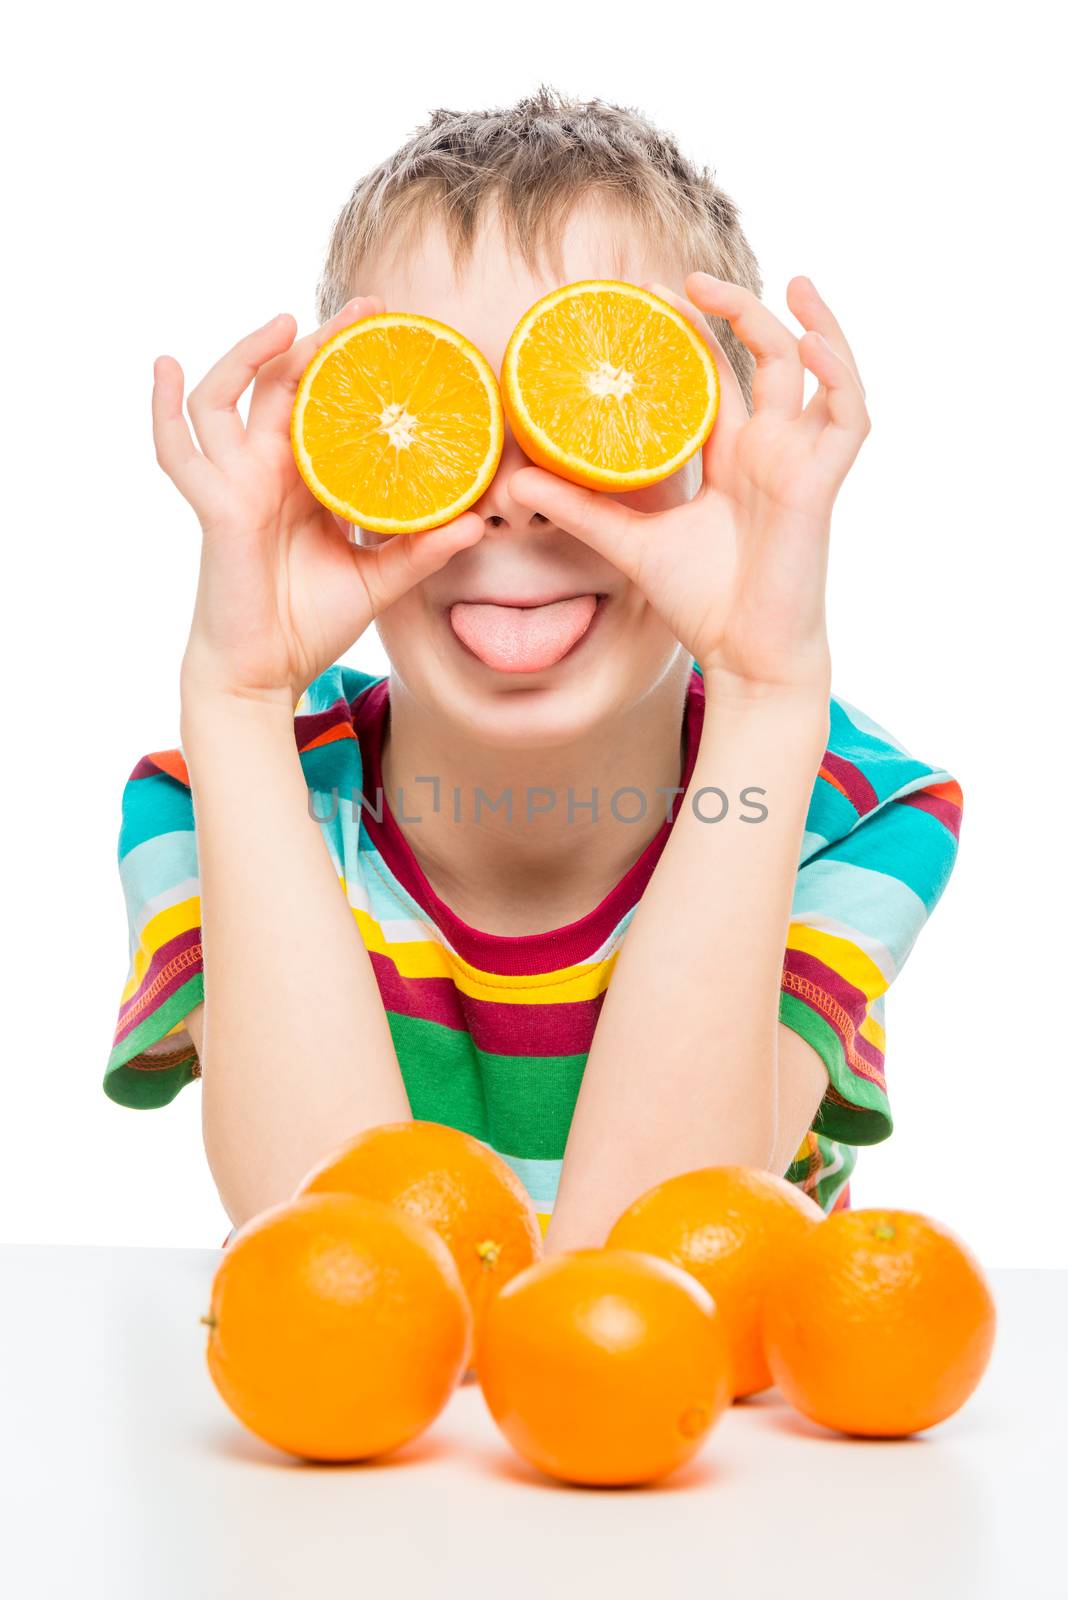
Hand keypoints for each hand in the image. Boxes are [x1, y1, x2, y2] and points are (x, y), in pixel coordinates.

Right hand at [153, 298, 485, 708]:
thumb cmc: (310, 623)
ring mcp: (236, 482)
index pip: (326, 406)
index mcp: (306, 480)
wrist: (266, 674)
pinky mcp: (216, 505)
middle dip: (319, 342)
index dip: (351, 369)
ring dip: (250, 353)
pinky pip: (179, 450)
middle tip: (367, 311)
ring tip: (286, 322)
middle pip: (283, 384)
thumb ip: (423, 550)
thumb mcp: (380, 580)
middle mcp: (267, 470)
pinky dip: (162, 407)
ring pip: (228, 396)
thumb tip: (478, 521)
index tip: (394, 335)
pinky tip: (161, 366)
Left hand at [508, 274, 870, 702]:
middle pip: (765, 356)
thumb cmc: (701, 603)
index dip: (693, 331)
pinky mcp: (821, 483)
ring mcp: (799, 461)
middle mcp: (770, 449)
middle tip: (687, 279)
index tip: (653, 294)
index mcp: (731, 457)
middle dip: (735, 309)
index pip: (717, 376)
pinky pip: (848, 416)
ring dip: (808, 322)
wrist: (744, 656)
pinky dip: (839, 375)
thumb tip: (513, 481)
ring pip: (818, 370)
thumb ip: (580, 508)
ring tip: (789, 282)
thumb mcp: (629, 544)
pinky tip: (814, 344)